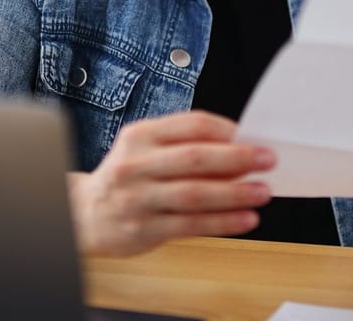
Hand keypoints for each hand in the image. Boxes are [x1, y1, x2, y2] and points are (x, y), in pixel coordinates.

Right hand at [67, 110, 275, 256]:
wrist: (85, 214)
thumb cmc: (129, 177)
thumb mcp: (146, 149)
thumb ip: (185, 144)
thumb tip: (240, 148)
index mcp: (140, 136)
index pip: (191, 125)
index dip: (226, 130)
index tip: (253, 136)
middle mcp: (136, 165)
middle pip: (194, 158)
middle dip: (237, 158)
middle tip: (267, 160)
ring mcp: (138, 198)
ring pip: (194, 194)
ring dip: (234, 193)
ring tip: (262, 192)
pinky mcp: (144, 229)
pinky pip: (190, 225)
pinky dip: (222, 222)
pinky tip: (244, 219)